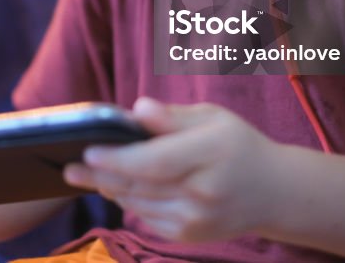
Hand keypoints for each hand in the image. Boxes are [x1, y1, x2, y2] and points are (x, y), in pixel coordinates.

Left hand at [63, 97, 275, 242]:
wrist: (274, 193)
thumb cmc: (237, 145)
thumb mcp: (212, 118)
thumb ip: (171, 117)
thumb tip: (135, 108)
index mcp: (212, 153)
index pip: (155, 161)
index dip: (118, 159)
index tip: (88, 151)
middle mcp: (205, 191)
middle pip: (140, 185)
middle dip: (99, 176)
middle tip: (70, 167)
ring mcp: (198, 219)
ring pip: (139, 203)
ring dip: (109, 188)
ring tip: (84, 174)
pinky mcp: (190, 235)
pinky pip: (147, 217)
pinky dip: (129, 201)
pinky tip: (115, 187)